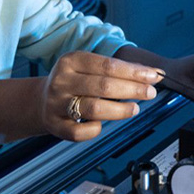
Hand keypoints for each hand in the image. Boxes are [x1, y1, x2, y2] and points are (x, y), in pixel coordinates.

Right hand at [39, 51, 161, 141]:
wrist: (40, 100)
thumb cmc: (72, 82)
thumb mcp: (87, 67)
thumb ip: (116, 70)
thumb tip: (151, 72)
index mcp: (71, 61)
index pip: (107, 65)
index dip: (133, 71)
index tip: (153, 76)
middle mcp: (62, 81)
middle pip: (103, 86)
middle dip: (132, 89)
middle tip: (150, 93)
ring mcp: (57, 104)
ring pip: (94, 109)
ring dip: (119, 110)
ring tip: (134, 108)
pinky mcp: (55, 125)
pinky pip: (80, 132)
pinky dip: (95, 129)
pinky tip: (102, 124)